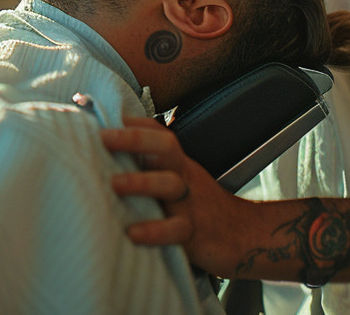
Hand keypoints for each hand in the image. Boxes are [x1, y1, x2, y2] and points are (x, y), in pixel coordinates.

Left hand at [101, 116, 239, 274]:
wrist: (247, 235)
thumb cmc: (201, 207)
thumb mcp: (179, 182)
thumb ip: (150, 171)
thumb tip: (108, 158)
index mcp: (178, 164)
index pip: (158, 133)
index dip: (133, 121)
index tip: (102, 114)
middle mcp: (183, 177)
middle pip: (165, 147)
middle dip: (134, 139)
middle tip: (104, 137)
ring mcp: (190, 203)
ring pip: (169, 185)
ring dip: (141, 182)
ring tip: (114, 183)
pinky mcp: (195, 234)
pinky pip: (176, 230)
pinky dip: (155, 231)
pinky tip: (132, 233)